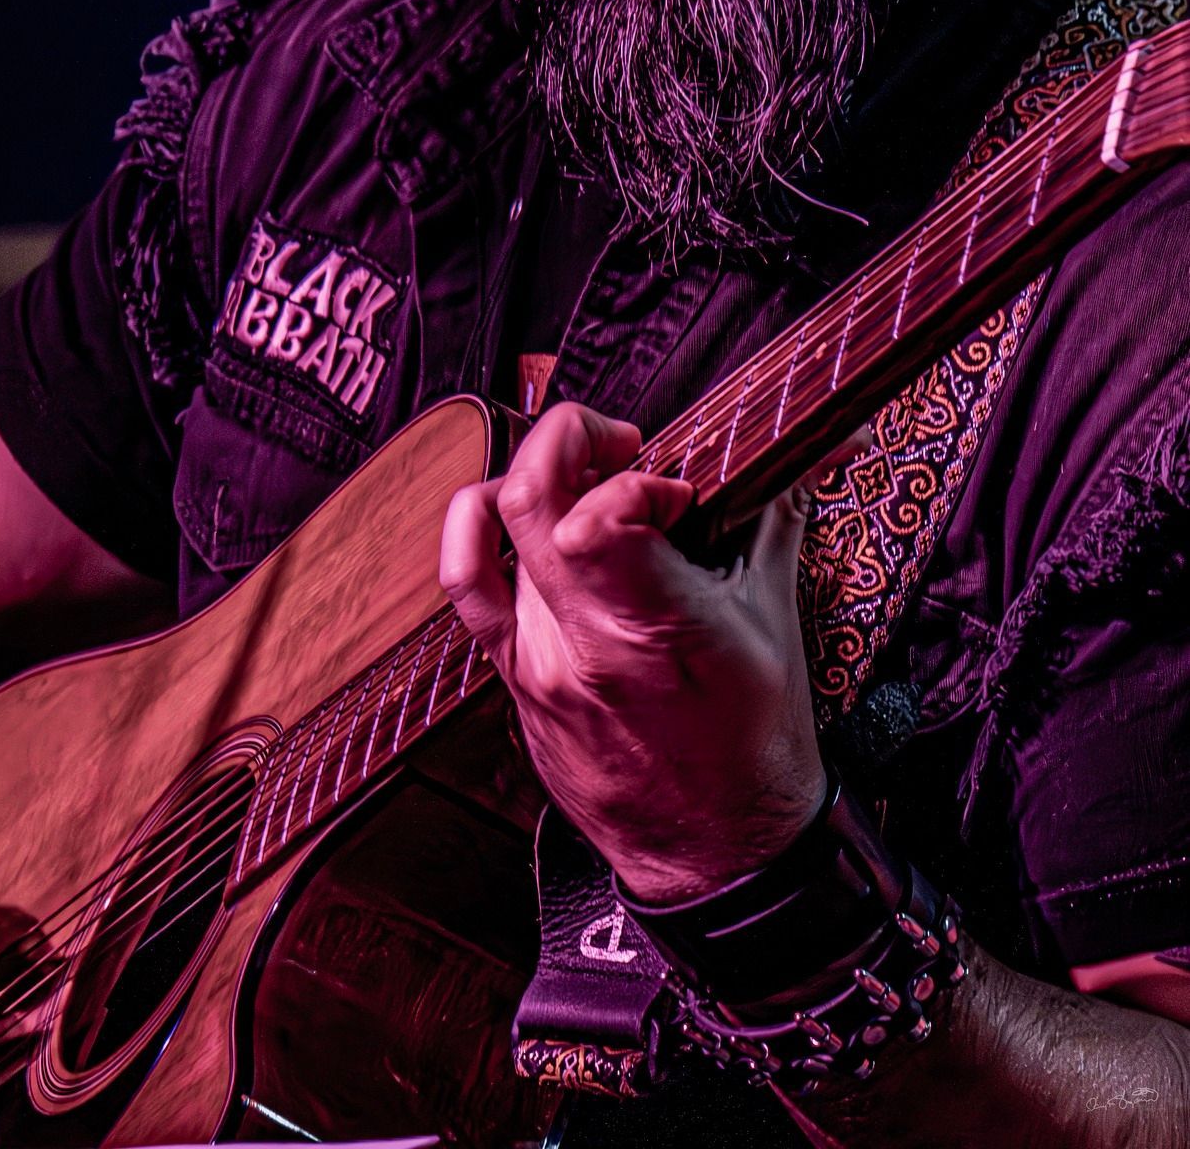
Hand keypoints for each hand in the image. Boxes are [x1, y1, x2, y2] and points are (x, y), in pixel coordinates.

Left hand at [440, 402, 825, 904]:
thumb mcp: (776, 618)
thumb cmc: (755, 743)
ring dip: (542, 479)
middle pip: (529, 499)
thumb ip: (779, 512)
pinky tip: (507, 506)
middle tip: (619, 442)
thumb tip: (824, 440)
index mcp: (658, 628)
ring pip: (499, 527)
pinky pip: (466, 581)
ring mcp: (536, 660)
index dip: (633, 480)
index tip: (672, 489)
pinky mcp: (511, 676)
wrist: (716, 852)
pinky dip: (476, 524)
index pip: (598, 519)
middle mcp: (582, 642)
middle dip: (571, 437)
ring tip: (583, 478)